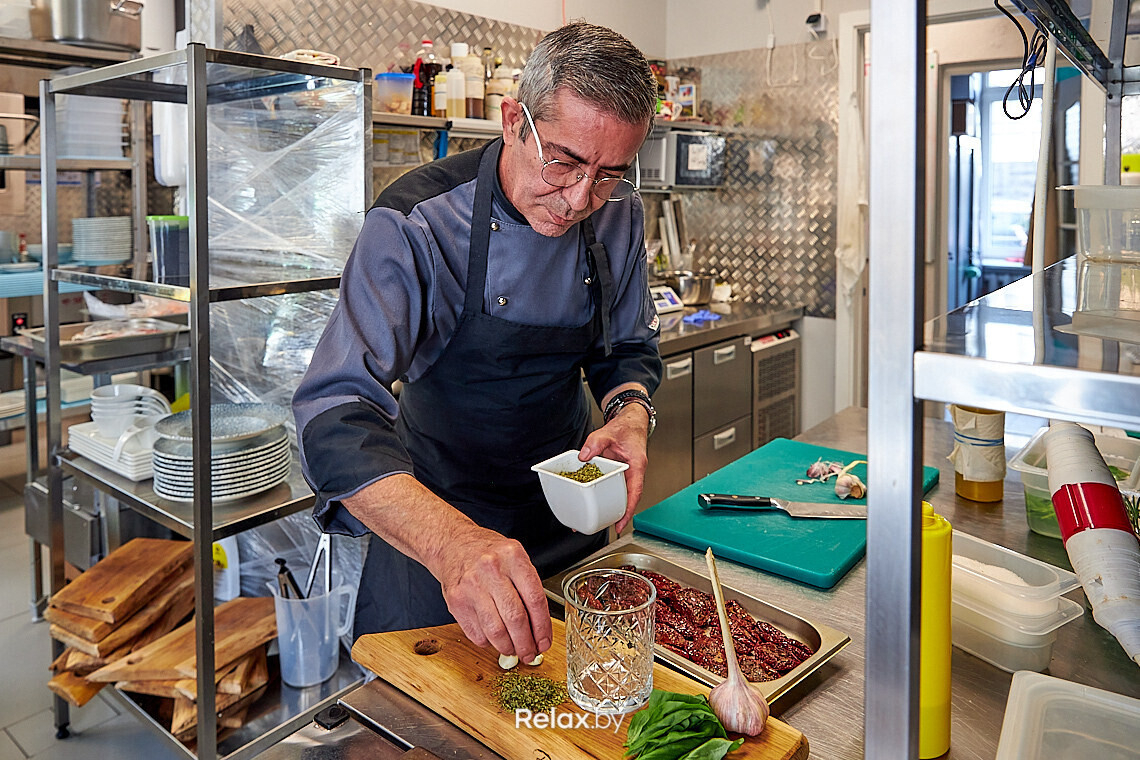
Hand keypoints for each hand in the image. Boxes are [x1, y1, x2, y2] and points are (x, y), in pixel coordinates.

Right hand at [342, 475, 551, 661]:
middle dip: (526, 643)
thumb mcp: (514, 557)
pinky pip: (477, 633)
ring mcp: (471, 586)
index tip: (545, 641)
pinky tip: (494, 638)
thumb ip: (528, 586)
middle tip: (530, 653)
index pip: (534, 599)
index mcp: (513, 557)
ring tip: (514, 649)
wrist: (452, 544)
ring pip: (495, 631)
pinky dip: (488, 642)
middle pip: (515, 618)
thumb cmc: (487, 553)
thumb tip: (540, 626)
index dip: (542, 627)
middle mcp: (491, 570)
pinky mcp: (456, 601)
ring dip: (508, 647)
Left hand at [579, 403, 649, 534]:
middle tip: (605, 527)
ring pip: (619, 494)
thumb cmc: (626, 428)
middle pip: (627, 498)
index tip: (621, 523)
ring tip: (596, 519)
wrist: (629, 422)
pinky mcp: (618, 473)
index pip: (634, 492)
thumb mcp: (608, 432)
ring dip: (610, 507)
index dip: (628, 510)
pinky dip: (604, 494)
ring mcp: (625, 474)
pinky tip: (593, 501)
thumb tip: (584, 456)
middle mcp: (632, 473)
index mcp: (636, 466)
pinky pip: (612, 486)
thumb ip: (595, 443)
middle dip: (618, 514)